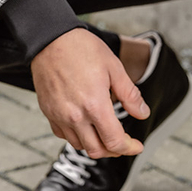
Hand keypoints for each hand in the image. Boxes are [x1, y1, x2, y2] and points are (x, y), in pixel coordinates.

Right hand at [31, 27, 149, 157]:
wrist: (50, 39)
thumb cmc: (81, 49)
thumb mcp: (114, 67)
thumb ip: (129, 95)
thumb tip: (142, 113)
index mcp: (95, 105)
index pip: (114, 142)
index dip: (129, 148)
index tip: (136, 146)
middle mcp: (75, 116)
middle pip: (97, 150)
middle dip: (114, 150)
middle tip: (124, 141)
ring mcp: (59, 116)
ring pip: (80, 145)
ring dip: (96, 144)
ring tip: (106, 133)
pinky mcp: (48, 112)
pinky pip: (64, 135)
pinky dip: (78, 136)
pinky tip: (86, 125)